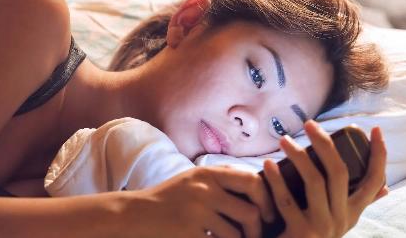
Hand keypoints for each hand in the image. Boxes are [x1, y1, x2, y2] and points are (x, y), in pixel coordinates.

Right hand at [120, 166, 274, 237]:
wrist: (137, 212)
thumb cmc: (171, 196)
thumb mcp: (195, 178)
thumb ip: (222, 178)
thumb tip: (257, 184)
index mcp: (209, 174)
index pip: (252, 181)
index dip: (267, 198)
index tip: (269, 212)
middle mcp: (206, 190)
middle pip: (251, 211)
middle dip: (258, 227)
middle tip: (256, 234)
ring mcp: (197, 213)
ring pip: (237, 234)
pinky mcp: (189, 233)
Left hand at [263, 120, 387, 237]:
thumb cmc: (309, 235)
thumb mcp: (337, 222)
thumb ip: (355, 205)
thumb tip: (386, 188)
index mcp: (352, 213)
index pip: (374, 182)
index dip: (379, 156)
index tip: (377, 130)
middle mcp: (341, 220)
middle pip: (340, 173)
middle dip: (326, 144)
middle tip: (309, 124)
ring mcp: (322, 227)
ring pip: (315, 182)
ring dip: (299, 156)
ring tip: (284, 139)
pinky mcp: (301, 234)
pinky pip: (287, 201)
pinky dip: (277, 180)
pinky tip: (268, 164)